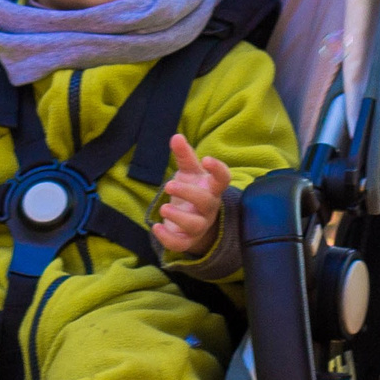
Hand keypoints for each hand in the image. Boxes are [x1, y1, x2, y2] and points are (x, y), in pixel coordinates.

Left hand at [153, 133, 230, 256]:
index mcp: (212, 188)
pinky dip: (168, 238)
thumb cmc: (193, 189)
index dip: (217, 170)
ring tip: (163, 208)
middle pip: (206, 201)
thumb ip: (184, 155)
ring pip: (195, 225)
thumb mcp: (189, 172)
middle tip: (169, 185)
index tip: (206, 159)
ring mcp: (199, 225)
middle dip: (189, 193)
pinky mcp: (187, 240)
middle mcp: (208, 208)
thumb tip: (176, 136)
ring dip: (179, 217)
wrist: (191, 220)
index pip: (223, 179)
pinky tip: (156, 227)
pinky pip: (181, 243)